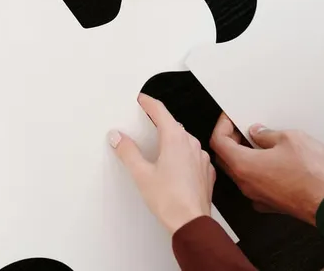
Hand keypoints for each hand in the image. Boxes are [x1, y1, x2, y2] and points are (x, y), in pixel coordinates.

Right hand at [109, 94, 215, 233]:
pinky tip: (173, 167)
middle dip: (159, 122)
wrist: (191, 223)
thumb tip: (118, 137)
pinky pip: (192, 155)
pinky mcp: (205, 171)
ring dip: (171, 139)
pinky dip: (182, 155)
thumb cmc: (170, 201)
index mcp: (175, 139)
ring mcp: (201, 158)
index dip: (149, 102)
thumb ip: (128, 152)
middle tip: (146, 122)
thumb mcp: (141, 174)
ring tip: (158, 148)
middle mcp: (191, 144)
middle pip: (173, 124)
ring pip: (184, 140)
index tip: (142, 99)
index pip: (160, 110)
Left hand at [210, 114, 323, 225]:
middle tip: (242, 128)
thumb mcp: (290, 138)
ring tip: (259, 142)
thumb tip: (258, 133)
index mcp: (245, 165)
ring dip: (244, 156)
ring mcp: (258, 196)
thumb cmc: (313, 174)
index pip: (218, 142)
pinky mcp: (271, 204)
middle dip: (230, 140)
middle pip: (225, 159)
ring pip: (240, 173)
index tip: (230, 118)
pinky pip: (255, 184)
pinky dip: (257, 171)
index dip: (222, 125)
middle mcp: (246, 184)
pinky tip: (271, 161)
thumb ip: (267, 134)